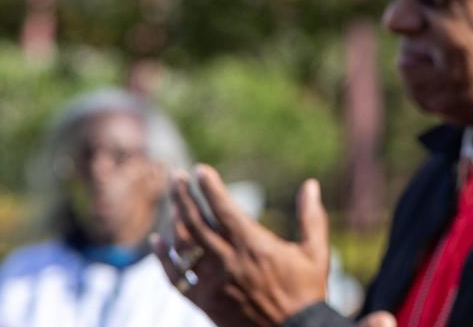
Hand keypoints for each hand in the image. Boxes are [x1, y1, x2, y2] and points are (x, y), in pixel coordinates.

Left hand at [153, 166, 330, 326]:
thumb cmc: (306, 292)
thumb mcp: (316, 252)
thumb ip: (312, 216)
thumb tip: (311, 184)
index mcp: (253, 245)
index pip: (224, 208)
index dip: (210, 187)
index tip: (200, 169)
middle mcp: (228, 261)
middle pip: (197, 223)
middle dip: (183, 196)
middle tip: (175, 175)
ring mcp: (213, 284)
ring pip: (185, 247)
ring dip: (175, 221)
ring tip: (172, 201)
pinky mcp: (205, 304)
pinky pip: (177, 280)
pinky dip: (164, 260)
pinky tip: (156, 242)